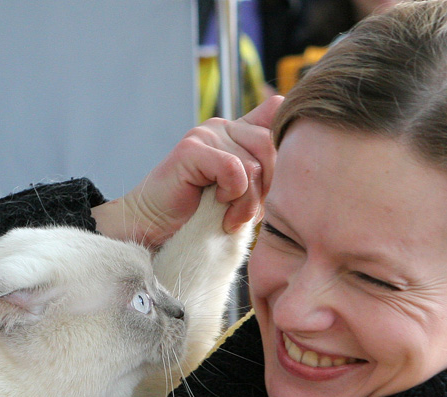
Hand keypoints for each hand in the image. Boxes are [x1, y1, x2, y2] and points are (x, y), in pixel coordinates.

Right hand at [91, 95, 282, 248]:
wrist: (154, 230)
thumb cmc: (200, 218)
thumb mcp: (243, 197)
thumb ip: (264, 173)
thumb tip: (292, 153)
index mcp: (238, 132)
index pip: (278, 115)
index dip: (284, 150)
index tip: (273, 186)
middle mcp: (223, 127)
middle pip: (271, 146)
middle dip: (267, 188)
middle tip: (246, 213)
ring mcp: (206, 135)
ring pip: (254, 164)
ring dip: (247, 201)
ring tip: (230, 217)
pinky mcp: (192, 149)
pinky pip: (234, 170)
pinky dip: (232, 196)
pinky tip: (217, 207)